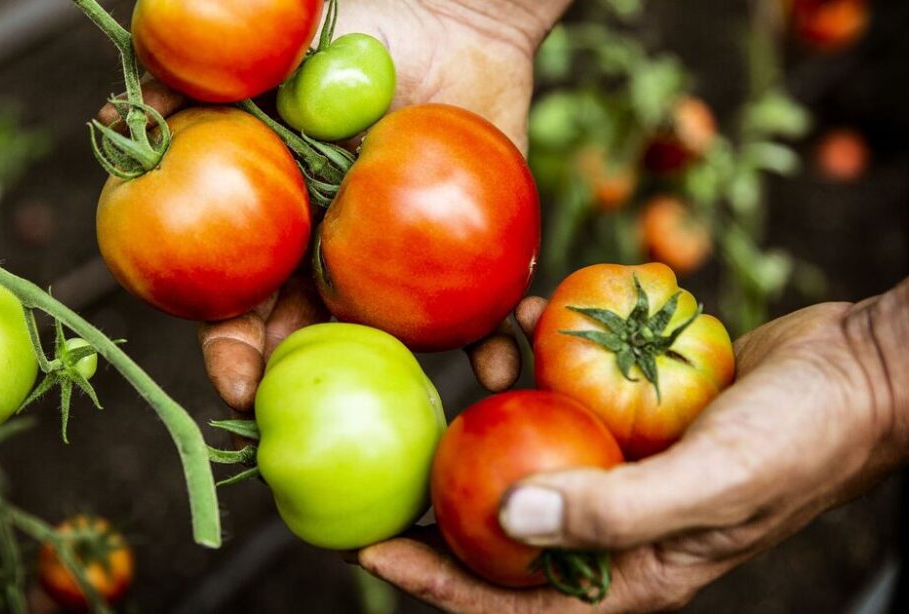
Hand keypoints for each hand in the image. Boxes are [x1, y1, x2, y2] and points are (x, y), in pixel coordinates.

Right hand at [195, 0, 569, 410]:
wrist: (449, 10)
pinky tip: (500, 362)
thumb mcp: (258, 51)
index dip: (233, 352)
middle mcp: (333, 257)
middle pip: (311, 343)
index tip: (239, 384)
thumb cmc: (347, 28)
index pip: (240, 306)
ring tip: (417, 398)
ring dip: (401, 383)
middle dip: (307, 391)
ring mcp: (399, 262)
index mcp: (277, 229)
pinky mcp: (469, 252)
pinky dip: (491, 343)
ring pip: (391, 342)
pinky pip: (480, 310)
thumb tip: (122, 113)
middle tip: (319, 421)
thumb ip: (188, 84)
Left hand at [358, 280, 908, 611]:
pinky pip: (566, 385)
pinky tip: (529, 316)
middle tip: (382, 457)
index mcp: (632, 565)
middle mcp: (617, 520)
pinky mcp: (632, 409)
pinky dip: (543, 352)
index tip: (365, 549)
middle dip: (441, 494)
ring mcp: (622, 461)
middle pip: (506, 522)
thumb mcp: (712, 483)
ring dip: (497, 397)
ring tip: (481, 348)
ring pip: (530, 442)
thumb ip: (613, 511)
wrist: (863, 369)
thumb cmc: (806, 438)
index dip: (435, 581)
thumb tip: (508, 520)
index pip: (514, 597)